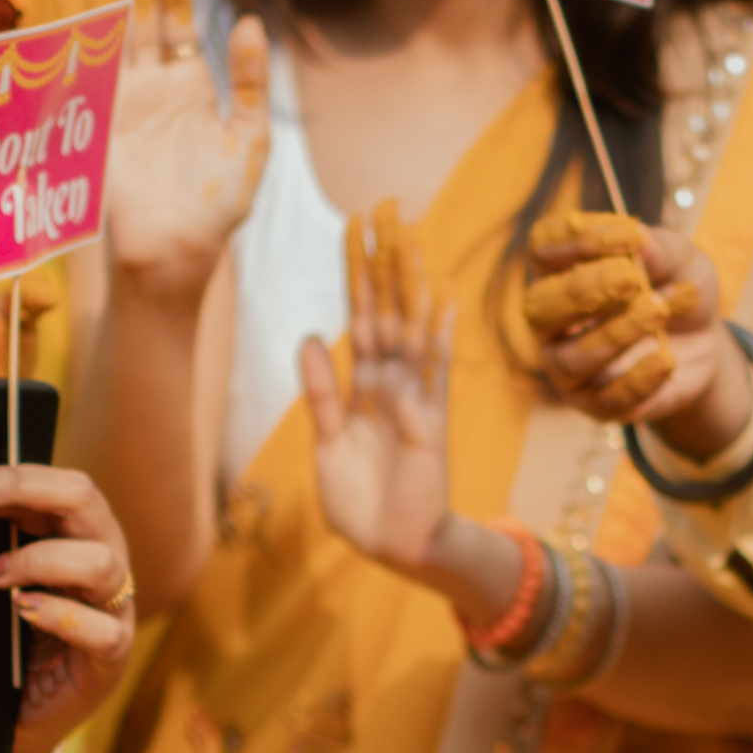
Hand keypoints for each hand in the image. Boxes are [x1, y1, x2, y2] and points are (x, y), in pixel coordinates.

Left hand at [0, 455, 137, 752]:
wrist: (6, 721)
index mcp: (74, 535)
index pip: (55, 483)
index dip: (4, 473)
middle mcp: (102, 563)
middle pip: (84, 499)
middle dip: (19, 489)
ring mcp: (113, 612)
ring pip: (101, 562)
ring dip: (38, 559)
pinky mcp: (109, 661)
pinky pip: (103, 632)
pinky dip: (60, 616)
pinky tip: (24, 611)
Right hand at [98, 0, 273, 287]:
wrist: (174, 253)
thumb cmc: (215, 207)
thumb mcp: (248, 142)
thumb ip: (248, 84)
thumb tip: (249, 22)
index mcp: (187, 83)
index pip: (178, 11)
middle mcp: (148, 82)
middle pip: (137, 4)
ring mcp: (116, 97)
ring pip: (106, 23)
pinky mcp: (93, 119)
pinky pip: (80, 64)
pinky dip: (73, 29)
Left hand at [292, 202, 460, 580]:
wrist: (394, 545)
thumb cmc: (361, 502)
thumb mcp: (328, 443)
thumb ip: (323, 393)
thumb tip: (309, 336)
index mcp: (362, 389)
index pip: (359, 318)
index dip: (356, 275)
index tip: (355, 229)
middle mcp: (390, 384)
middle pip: (387, 310)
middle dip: (385, 262)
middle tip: (386, 208)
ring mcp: (413, 397)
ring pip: (409, 327)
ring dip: (409, 282)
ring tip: (409, 236)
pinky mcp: (430, 420)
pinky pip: (434, 369)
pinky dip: (439, 332)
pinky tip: (443, 296)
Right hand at [514, 205, 751, 448]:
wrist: (705, 344)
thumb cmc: (676, 290)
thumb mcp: (682, 260)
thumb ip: (661, 249)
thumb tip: (638, 240)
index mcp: (562, 271)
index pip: (542, 248)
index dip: (574, 238)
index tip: (625, 235)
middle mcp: (554, 321)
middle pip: (539, 307)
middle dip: (582, 291)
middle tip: (630, 277)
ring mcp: (569, 367)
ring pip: (571, 358)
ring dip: (617, 332)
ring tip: (659, 311)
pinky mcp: (597, 404)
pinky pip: (606, 399)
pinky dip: (638, 378)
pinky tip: (666, 358)